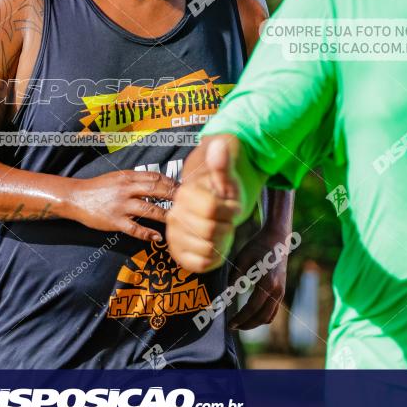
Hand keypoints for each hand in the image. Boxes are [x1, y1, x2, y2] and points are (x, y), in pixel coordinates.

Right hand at [69, 170, 177, 241]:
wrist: (75, 197)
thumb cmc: (98, 188)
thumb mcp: (117, 177)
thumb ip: (135, 180)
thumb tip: (158, 183)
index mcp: (128, 177)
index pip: (155, 177)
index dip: (171, 182)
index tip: (184, 188)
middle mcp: (126, 190)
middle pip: (156, 191)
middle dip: (174, 196)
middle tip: (189, 202)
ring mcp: (121, 206)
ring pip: (149, 210)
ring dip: (165, 216)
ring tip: (179, 221)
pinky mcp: (115, 221)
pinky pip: (135, 229)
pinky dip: (148, 234)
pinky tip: (157, 237)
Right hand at [167, 135, 240, 271]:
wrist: (211, 209)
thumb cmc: (221, 191)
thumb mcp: (226, 177)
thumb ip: (222, 162)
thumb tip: (220, 142)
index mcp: (185, 196)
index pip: (213, 209)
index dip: (231, 209)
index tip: (232, 206)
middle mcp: (175, 216)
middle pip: (212, 230)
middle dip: (227, 226)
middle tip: (226, 220)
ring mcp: (174, 236)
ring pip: (209, 249)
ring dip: (223, 242)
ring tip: (220, 231)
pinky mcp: (179, 254)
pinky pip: (202, 264)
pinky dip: (215, 257)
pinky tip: (216, 246)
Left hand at [227, 225, 288, 330]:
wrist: (277, 239)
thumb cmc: (257, 246)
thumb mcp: (242, 258)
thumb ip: (234, 277)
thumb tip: (225, 294)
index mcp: (268, 281)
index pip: (253, 307)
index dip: (240, 318)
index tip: (230, 323)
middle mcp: (277, 289)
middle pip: (262, 316)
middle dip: (247, 324)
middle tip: (233, 326)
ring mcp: (281, 292)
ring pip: (269, 316)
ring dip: (254, 323)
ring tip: (239, 323)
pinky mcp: (281, 291)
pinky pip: (273, 311)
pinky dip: (262, 317)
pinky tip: (250, 316)